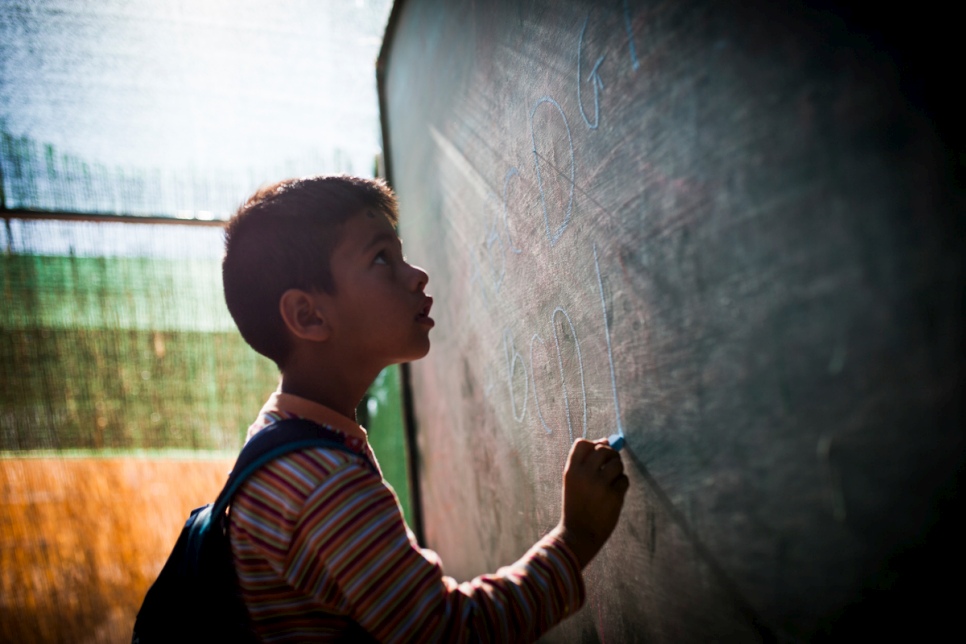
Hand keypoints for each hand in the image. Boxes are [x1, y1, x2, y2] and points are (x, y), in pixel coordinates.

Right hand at [552, 438, 628, 568]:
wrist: (578, 534)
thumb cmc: (577, 505)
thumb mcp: (574, 482)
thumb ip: (587, 461)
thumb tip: (606, 440)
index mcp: (571, 470)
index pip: (583, 443)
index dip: (593, 445)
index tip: (597, 456)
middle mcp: (585, 474)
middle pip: (603, 449)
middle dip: (610, 455)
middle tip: (609, 468)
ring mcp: (600, 485)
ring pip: (617, 463)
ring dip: (618, 470)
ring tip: (611, 482)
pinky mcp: (614, 495)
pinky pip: (624, 480)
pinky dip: (621, 486)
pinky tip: (613, 495)